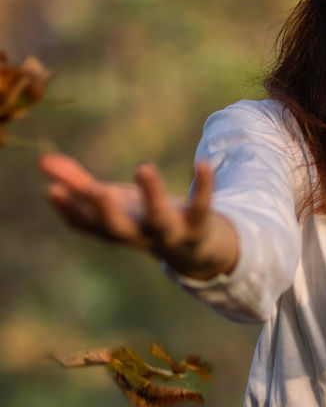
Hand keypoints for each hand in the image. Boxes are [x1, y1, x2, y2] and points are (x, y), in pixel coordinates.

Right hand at [37, 152, 237, 278]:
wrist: (192, 247)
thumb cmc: (141, 218)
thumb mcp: (110, 200)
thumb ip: (76, 181)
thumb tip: (41, 158)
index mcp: (112, 229)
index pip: (85, 225)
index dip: (68, 209)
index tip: (51, 189)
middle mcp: (137, 235)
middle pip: (118, 229)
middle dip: (105, 211)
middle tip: (96, 191)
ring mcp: (168, 233)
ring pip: (160, 219)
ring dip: (152, 194)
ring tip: (143, 167)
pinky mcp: (197, 225)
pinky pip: (201, 207)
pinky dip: (203, 186)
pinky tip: (202, 163)